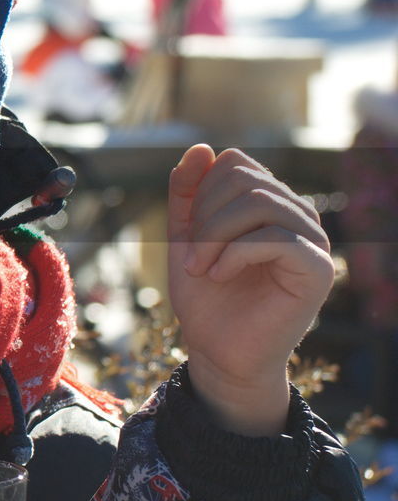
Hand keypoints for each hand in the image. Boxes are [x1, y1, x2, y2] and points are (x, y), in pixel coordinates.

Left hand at [168, 145, 333, 435]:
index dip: (202, 191)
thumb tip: (201, 147)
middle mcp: (297, 214)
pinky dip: (235, 254)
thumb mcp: (184, 236)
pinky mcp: (317, 267)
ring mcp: (312, 239)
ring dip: (215, 236)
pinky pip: (276, 237)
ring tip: (203, 269)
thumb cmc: (206, 297)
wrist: (219, 352)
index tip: (188, 233)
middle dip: (205, 216)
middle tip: (192, 257)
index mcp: (269, 203)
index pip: (235, 162)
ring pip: (260, 203)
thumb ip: (188, 193)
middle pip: (245, 178)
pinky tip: (220, 276)